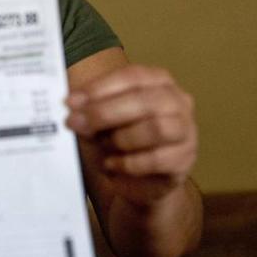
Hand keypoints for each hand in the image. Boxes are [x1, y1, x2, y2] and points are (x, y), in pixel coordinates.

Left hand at [66, 65, 196, 205]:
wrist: (140, 180)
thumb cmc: (120, 139)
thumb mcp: (100, 120)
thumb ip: (90, 110)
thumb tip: (73, 105)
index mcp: (157, 81)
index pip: (131, 76)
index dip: (100, 88)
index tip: (71, 101)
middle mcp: (177, 101)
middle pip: (144, 101)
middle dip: (105, 112)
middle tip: (76, 123)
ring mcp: (186, 130)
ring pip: (155, 129)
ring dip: (120, 138)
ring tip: (102, 146)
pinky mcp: (185, 159)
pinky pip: (157, 160)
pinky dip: (129, 163)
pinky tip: (112, 165)